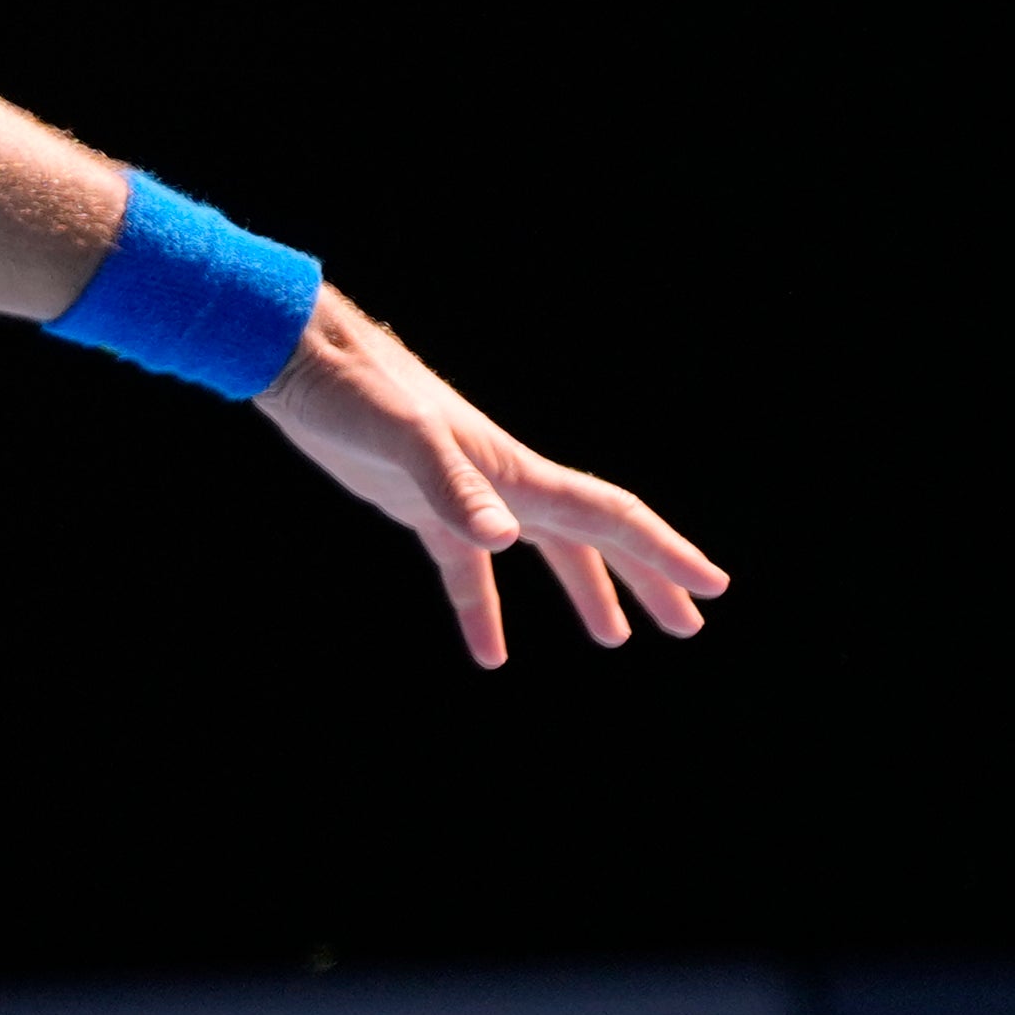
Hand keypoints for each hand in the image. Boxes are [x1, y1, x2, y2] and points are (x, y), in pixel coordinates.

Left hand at [259, 287, 729, 670]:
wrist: (303, 360)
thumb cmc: (355, 391)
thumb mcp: (402, 441)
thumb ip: (452, 488)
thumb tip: (503, 540)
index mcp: (516, 472)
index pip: (610, 517)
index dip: (663, 553)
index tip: (711, 587)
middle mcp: (505, 483)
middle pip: (594, 538)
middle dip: (646, 579)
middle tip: (689, 625)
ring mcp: (466, 495)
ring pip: (544, 551)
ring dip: (585, 590)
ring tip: (614, 639)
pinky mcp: (421, 507)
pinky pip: (467, 569)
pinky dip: (483, 610)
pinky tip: (490, 654)